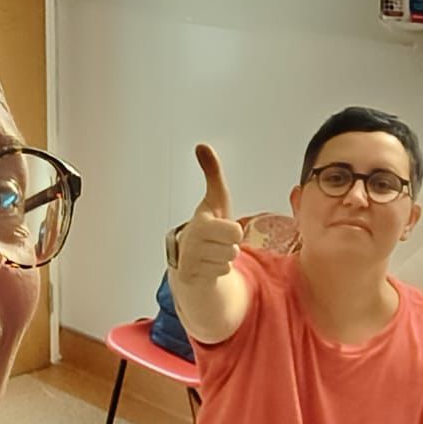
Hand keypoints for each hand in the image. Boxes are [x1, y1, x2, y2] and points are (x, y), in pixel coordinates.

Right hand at [174, 145, 243, 283]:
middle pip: (233, 249)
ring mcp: (190, 262)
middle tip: (218, 241)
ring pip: (228, 263)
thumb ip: (212, 173)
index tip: (221, 227)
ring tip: (212, 252)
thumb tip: (202, 146)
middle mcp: (192, 244)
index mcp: (200, 224)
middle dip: (228, 245)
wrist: (187, 254)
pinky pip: (221, 275)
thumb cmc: (207, 225)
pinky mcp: (189, 277)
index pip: (234, 231)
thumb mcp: (214, 199)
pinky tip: (208, 264)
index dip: (232, 229)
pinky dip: (217, 270)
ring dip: (223, 258)